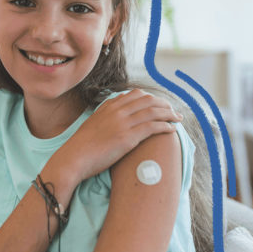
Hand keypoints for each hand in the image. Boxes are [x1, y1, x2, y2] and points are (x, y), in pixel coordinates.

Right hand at [62, 89, 182, 182]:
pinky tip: (172, 129)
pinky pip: (153, 126)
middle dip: (164, 104)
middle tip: (173, 111)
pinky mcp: (128, 137)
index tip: (159, 104)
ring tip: (177, 118)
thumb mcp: (93, 123)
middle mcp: (117, 110)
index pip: (135, 94)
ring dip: (169, 113)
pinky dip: (165, 125)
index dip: (151, 98)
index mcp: (109, 106)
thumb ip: (106, 117)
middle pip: (148, 100)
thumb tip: (115, 119)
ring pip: (153, 111)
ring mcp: (123, 122)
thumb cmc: (82, 145)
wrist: (75, 157)